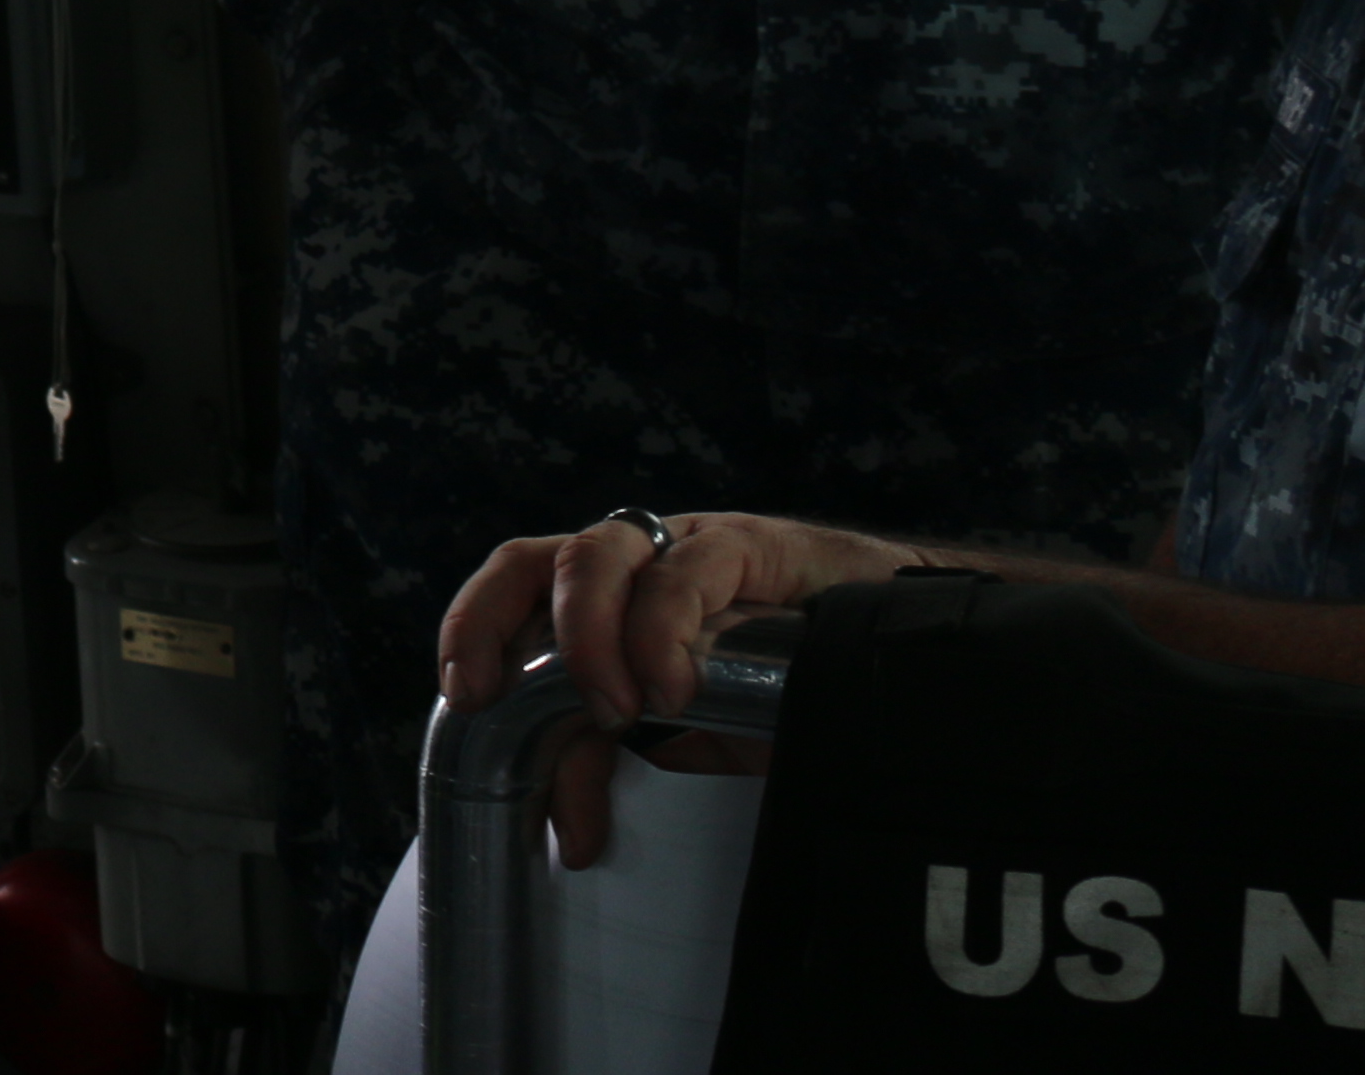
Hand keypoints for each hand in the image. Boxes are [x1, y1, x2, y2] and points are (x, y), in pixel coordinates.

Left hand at [440, 508, 912, 864]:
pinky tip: (675, 688)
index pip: (513, 589)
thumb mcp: (683, 732)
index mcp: (602, 595)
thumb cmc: (784, 687)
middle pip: (532, 558)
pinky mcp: (753, 543)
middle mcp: (632, 559)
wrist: (898, 646)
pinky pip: (690, 570)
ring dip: (586, 636)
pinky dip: (664, 629)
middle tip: (494, 695)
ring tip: (617, 709)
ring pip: (595, 553)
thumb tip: (566, 821)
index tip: (466, 700)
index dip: (473, 630)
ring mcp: (687, 544)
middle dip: (492, 621)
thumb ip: (619, 755)